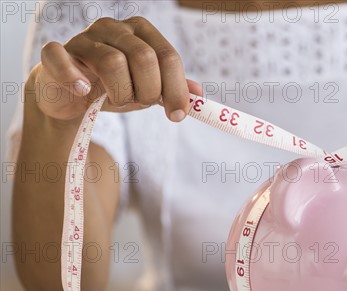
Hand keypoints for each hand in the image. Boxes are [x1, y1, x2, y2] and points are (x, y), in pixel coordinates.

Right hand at [28, 16, 201, 122]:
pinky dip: (75, 77)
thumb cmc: (114, 87)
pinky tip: (85, 91)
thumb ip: (173, 89)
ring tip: (116, 100)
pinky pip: (61, 57)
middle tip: (140, 104)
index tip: (177, 115)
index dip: (176, 89)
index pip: (168, 56)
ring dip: (120, 93)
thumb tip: (198, 94)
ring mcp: (83, 39)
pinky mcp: (57, 54)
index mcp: (141, 32)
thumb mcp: (148, 88)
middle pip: (144, 58)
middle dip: (148, 91)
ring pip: (112, 62)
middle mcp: (114, 28)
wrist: (71, 94)